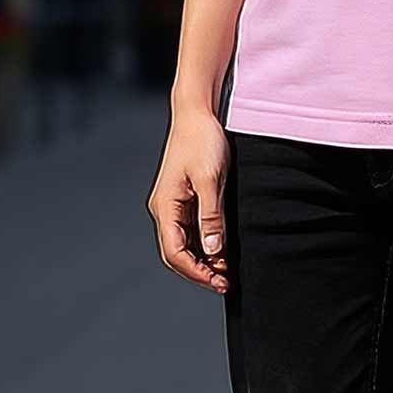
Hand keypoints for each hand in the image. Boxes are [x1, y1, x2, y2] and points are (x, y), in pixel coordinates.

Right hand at [145, 106, 231, 293]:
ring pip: (185, 242)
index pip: (174, 253)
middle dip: (200, 270)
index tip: (219, 282)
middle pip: (177, 252)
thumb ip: (211, 216)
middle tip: (226, 281)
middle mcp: (165, 208)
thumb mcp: (210, 179)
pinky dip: (206, 241)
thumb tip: (212, 250)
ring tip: (227, 269)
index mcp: (165, 206)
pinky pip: (192, 227)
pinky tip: (222, 247)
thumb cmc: (202, 139)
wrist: (198, 110)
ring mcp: (174, 203)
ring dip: (204, 257)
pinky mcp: (185, 196)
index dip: (196, 272)